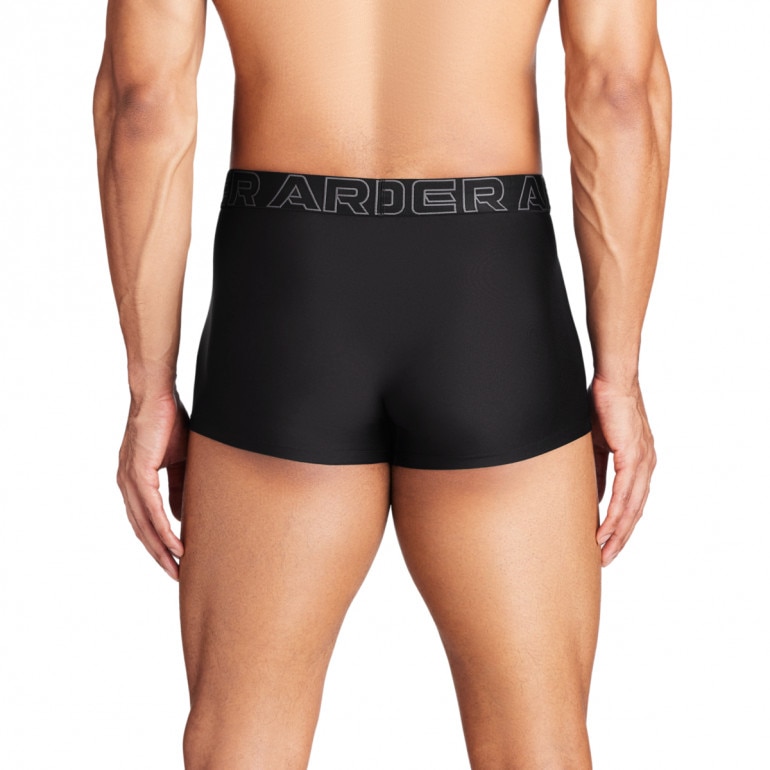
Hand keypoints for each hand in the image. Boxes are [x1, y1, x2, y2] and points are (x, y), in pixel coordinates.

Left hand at [117, 390, 188, 579]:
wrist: (158, 395)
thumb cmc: (170, 421)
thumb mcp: (180, 461)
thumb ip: (179, 488)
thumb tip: (181, 515)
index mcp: (134, 481)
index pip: (144, 520)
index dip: (158, 543)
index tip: (174, 561)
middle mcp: (126, 484)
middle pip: (141, 530)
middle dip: (158, 555)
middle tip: (176, 575)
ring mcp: (129, 480)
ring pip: (144, 524)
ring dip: (160, 549)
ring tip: (177, 566)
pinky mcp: (138, 473)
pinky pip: (150, 509)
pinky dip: (163, 529)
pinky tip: (175, 544)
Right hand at [588, 374, 655, 566]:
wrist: (613, 381)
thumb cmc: (602, 406)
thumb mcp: (596, 444)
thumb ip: (595, 469)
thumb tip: (588, 492)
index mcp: (638, 462)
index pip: (631, 502)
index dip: (620, 526)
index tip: (606, 543)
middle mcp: (645, 466)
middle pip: (635, 512)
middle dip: (620, 539)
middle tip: (605, 559)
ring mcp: (642, 462)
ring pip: (631, 508)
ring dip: (618, 534)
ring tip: (604, 552)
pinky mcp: (633, 456)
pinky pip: (624, 494)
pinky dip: (614, 515)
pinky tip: (605, 530)